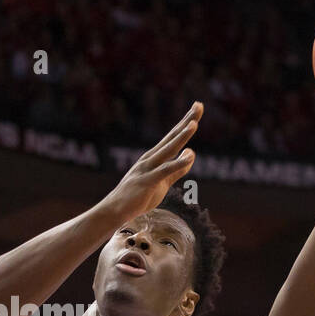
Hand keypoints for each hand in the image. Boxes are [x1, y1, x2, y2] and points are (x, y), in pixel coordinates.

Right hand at [102, 102, 201, 222]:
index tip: (197, 107)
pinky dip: (177, 163)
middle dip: (186, 121)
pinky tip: (189, 156)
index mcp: (154, 157)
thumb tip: (191, 153)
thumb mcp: (163, 182)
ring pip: (168, 150)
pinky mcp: (147, 181)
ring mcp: (147, 169)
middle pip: (172, 137)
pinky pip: (164, 171)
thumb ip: (177, 169)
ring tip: (194, 124)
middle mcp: (150, 158)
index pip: (173, 136)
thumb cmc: (138, 197)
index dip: (186, 122)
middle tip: (199, 105)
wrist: (115, 210)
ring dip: (181, 137)